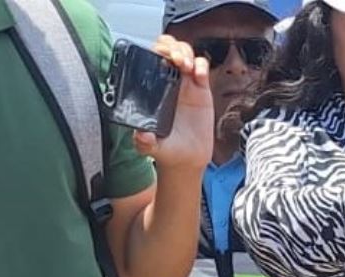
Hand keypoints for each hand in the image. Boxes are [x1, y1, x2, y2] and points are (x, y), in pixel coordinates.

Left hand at [136, 37, 212, 171]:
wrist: (187, 160)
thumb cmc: (167, 149)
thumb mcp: (151, 146)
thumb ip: (144, 142)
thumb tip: (141, 136)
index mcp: (154, 89)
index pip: (153, 58)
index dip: (158, 50)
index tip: (162, 57)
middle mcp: (168, 83)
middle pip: (170, 49)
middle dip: (173, 47)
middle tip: (177, 60)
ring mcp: (186, 85)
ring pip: (186, 54)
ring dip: (187, 53)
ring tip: (187, 66)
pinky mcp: (202, 91)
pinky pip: (203, 69)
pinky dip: (202, 65)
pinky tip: (200, 75)